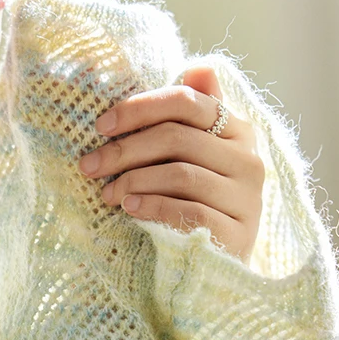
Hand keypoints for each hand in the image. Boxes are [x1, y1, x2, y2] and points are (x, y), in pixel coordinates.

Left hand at [78, 66, 263, 266]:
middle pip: (178, 138)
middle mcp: (249, 161)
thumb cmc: (197, 207)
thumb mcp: (194, 161)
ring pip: (181, 174)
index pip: (188, 102)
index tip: (101, 125)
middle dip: (124, 150)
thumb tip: (197, 66)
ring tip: (106, 194)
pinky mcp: (238, 236)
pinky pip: (189, 213)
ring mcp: (247, 200)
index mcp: (238, 132)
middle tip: (89, 166)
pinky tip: (129, 209)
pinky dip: (153, 207)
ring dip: (133, 180)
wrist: (219, 272)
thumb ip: (193, 117)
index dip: (141, 107)